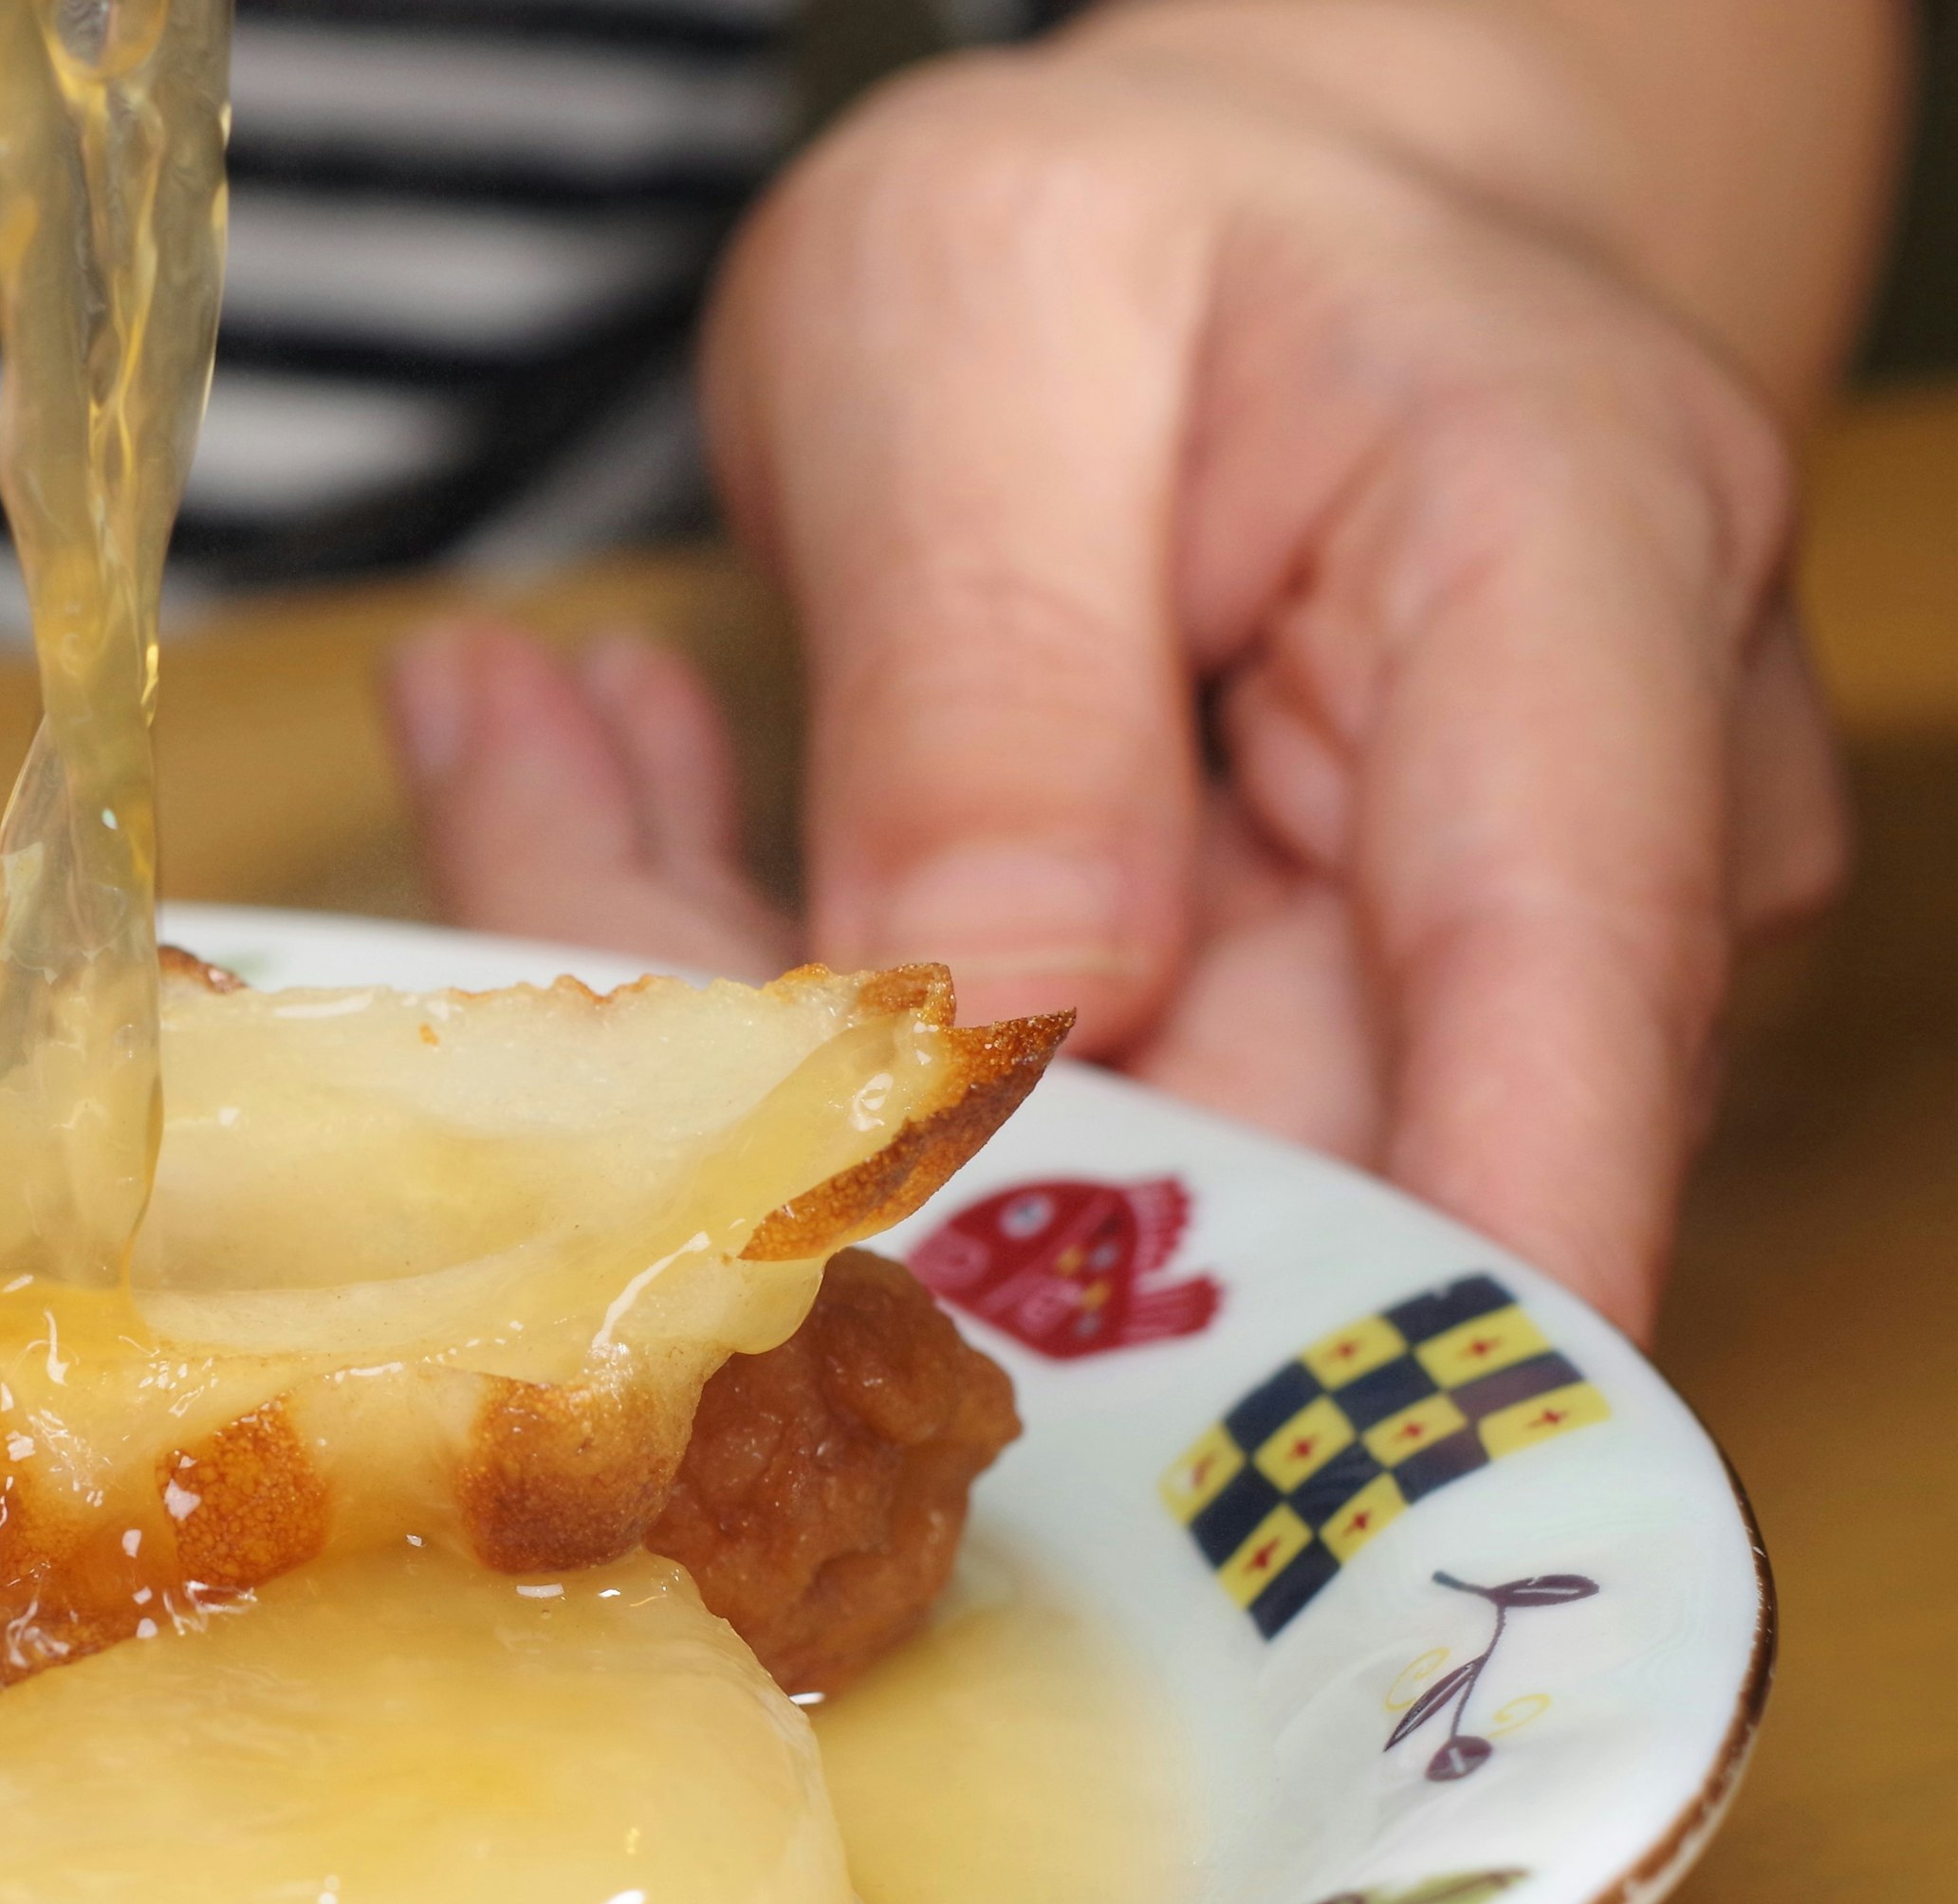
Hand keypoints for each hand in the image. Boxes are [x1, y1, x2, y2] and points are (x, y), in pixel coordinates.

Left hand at [389, 10, 1861, 1340]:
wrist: (1209, 230)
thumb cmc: (1131, 226)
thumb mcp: (984, 324)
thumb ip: (993, 668)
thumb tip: (1018, 1015)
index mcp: (1562, 589)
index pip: (1554, 1002)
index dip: (1422, 1292)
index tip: (1212, 1486)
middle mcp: (1544, 833)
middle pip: (1278, 1149)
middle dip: (918, 1181)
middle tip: (567, 1041)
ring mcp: (1402, 969)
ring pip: (1088, 1162)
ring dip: (773, 1058)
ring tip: (530, 767)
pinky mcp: (1250, 1040)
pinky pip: (992, 1115)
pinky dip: (761, 1004)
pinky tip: (566, 773)